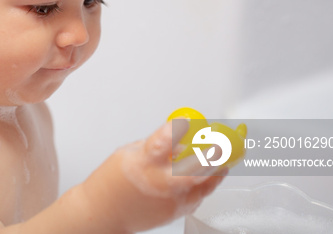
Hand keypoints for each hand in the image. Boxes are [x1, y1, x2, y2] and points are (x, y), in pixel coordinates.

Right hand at [78, 120, 226, 232]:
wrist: (105, 212)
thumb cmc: (112, 182)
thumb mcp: (129, 153)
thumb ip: (157, 145)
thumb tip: (182, 139)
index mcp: (143, 162)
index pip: (162, 142)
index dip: (177, 129)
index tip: (187, 119)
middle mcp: (159, 182)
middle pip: (194, 167)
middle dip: (214, 152)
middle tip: (226, 140)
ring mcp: (171, 200)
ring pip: (205, 183)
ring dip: (218, 167)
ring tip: (227, 154)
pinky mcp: (178, 211)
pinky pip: (200, 195)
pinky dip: (207, 182)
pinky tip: (211, 172)